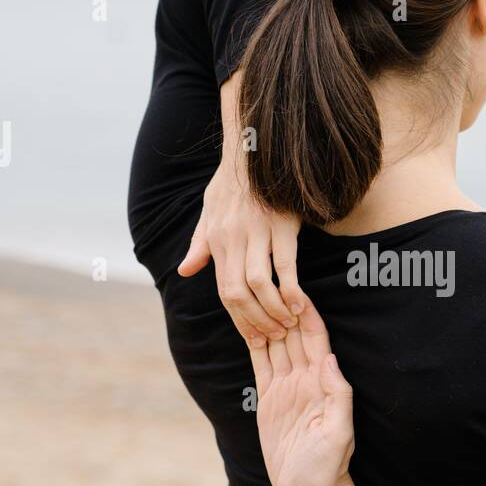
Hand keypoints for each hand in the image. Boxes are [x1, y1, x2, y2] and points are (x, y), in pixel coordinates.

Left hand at [177, 72, 307, 342]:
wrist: (254, 146)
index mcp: (216, 240)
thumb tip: (185, 271)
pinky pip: (285, 265)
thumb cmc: (233, 181)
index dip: (238, 319)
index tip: (253, 338)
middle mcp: (233, 238)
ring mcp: (257, 231)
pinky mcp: (281, 224)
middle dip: (255, 322)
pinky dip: (291, 289)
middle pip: (238, 293)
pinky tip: (300, 305)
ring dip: (274, 310)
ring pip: (260, 284)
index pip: (223, 290)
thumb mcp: (209, 211)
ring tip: (288, 325)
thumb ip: (199, 244)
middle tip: (272, 338)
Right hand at [248, 300, 361, 485]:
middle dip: (284, 306)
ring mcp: (286, 387)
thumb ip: (338, 395)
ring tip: (253, 291)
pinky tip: (247, 324)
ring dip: (267, 319)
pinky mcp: (269, 398)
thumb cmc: (329, 466)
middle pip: (294, 334)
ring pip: (275, 344)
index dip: (307, 314)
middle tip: (269, 278)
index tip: (297, 287)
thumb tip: (329, 359)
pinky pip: (260, 364)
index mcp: (322, 383)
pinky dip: (253, 343)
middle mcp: (304, 379)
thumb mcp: (339, 432)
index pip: (315, 339)